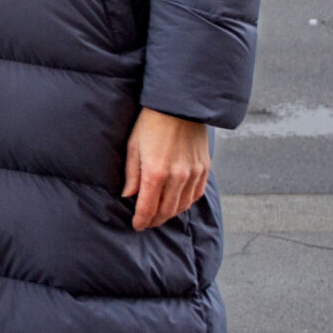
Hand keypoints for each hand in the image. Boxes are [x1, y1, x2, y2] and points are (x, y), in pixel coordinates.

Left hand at [122, 108, 212, 230]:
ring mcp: (193, 174)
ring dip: (170, 214)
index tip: (137, 226)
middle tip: (147, 223)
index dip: (142, 220)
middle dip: (155, 220)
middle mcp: (177, 177)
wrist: (178, 106)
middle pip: (166, 210)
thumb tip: (128, 196)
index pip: (148, 207)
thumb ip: (131, 175)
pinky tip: (178, 203)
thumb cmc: (150, 124)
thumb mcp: (133, 147)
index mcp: (155, 173)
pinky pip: (196, 194)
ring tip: (160, 215)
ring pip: (182, 205)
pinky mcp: (204, 168)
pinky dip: (186, 203)